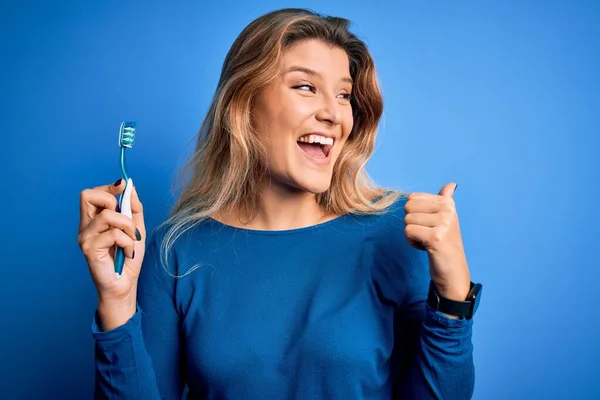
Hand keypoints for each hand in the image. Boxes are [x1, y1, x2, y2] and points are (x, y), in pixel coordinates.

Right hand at [77, 179, 145, 328]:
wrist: (125, 285)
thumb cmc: (128, 258)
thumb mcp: (136, 228)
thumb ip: (133, 207)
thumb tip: (130, 185)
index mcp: (94, 220)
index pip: (91, 193)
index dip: (108, 188)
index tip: (123, 189)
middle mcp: (85, 227)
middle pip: (87, 195)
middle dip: (112, 201)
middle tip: (124, 219)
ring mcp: (85, 238)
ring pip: (107, 215)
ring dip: (127, 226)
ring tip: (131, 240)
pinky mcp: (88, 249)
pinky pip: (114, 234)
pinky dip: (127, 242)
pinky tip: (127, 253)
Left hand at [404, 183, 470, 301]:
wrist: (453, 271)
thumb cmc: (445, 243)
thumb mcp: (447, 219)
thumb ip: (446, 200)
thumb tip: (451, 184)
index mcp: (448, 203)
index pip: (412, 198)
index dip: (415, 213)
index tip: (429, 225)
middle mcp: (447, 210)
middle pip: (408, 208)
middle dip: (412, 223)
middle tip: (428, 234)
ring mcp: (443, 223)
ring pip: (407, 221)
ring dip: (413, 234)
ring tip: (428, 241)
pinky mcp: (435, 237)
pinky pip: (408, 232)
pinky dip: (412, 243)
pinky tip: (426, 248)